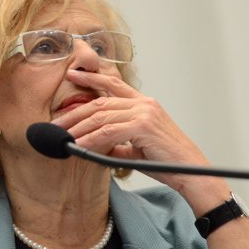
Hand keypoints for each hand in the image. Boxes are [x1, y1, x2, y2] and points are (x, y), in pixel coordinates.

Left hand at [51, 69, 219, 195]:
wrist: (192, 173)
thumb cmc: (168, 163)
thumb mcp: (137, 149)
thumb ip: (117, 143)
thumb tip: (96, 146)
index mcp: (144, 103)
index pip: (113, 84)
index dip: (91, 78)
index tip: (72, 75)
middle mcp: (144, 103)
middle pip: (101, 102)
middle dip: (75, 112)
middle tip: (56, 122)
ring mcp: (144, 112)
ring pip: (102, 116)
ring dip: (79, 128)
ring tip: (62, 137)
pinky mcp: (143, 126)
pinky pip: (108, 131)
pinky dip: (91, 139)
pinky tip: (79, 146)